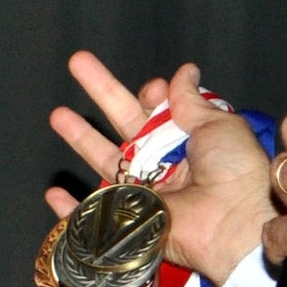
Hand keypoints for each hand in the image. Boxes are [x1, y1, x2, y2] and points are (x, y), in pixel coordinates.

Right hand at [47, 52, 275, 285]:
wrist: (232, 224)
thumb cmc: (234, 172)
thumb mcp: (219, 125)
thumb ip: (192, 100)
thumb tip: (184, 71)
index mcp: (189, 143)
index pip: (157, 112)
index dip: (150, 95)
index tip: (153, 90)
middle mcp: (166, 167)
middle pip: (124, 125)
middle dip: (101, 92)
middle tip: (78, 61)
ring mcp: (146, 194)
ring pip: (106, 162)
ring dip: (81, 137)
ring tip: (57, 115)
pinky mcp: (130, 222)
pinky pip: (94, 218)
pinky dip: (71, 210)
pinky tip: (53, 193)